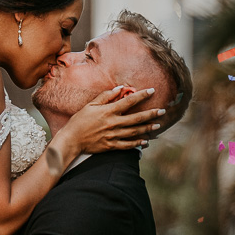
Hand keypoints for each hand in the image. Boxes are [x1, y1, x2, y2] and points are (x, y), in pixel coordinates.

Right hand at [49, 85, 164, 170]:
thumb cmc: (79, 121)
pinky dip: (138, 143)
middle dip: (151, 114)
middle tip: (162, 111)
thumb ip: (106, 96)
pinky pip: (128, 145)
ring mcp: (113, 135)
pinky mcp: (111, 146)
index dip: (142, 95)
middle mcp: (113, 123)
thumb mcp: (90, 105)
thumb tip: (120, 88)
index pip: (129, 101)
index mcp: (108, 111)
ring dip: (148, 128)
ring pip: (135, 131)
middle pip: (137, 118)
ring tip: (157, 125)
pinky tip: (146, 141)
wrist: (71, 139)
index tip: (152, 91)